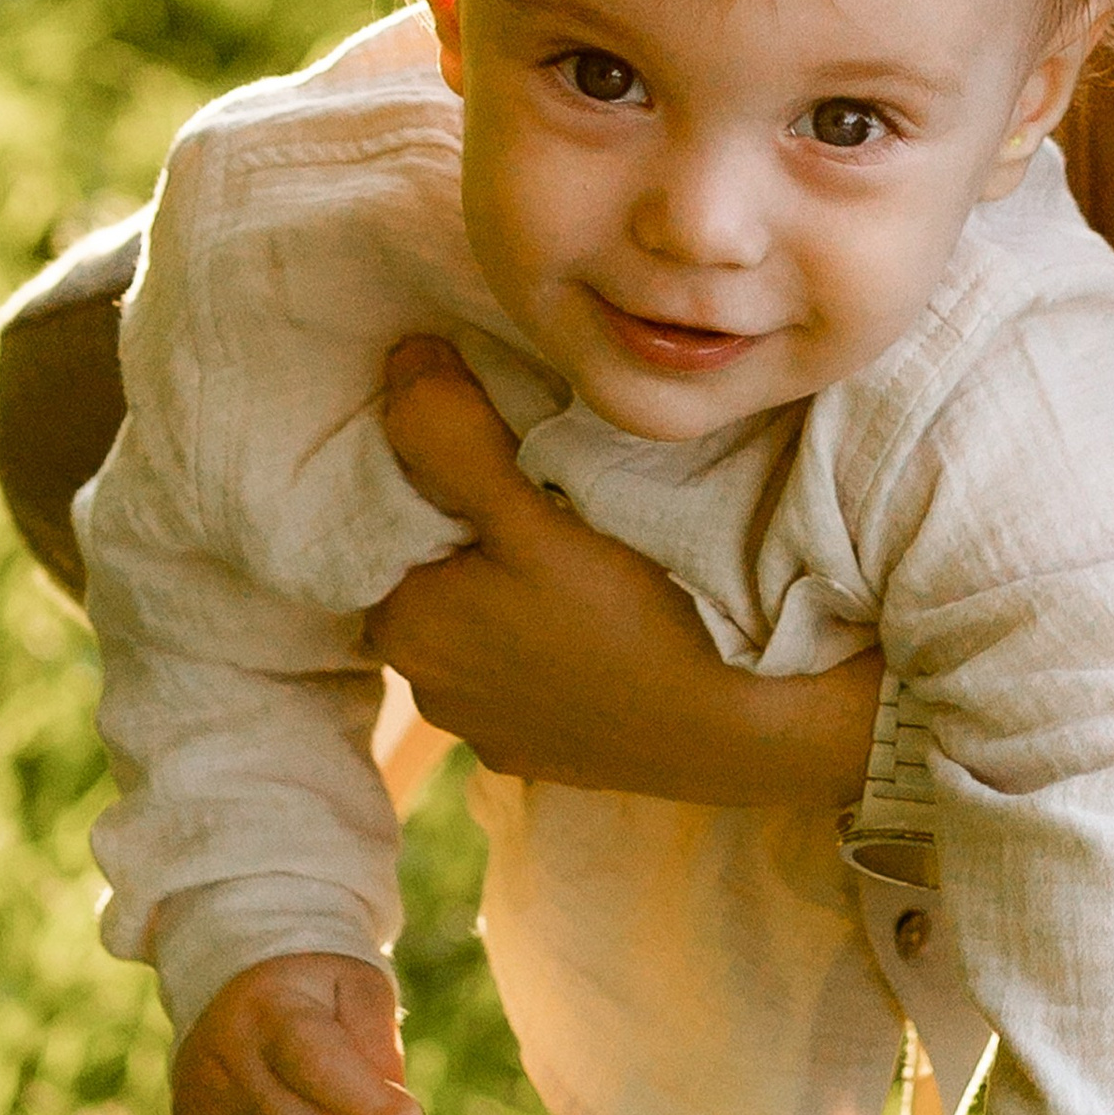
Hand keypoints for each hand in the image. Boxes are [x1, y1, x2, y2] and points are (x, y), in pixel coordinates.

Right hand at [170, 952, 422, 1114]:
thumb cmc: (315, 985)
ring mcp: (199, 1095)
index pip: (316, 1066)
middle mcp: (221, 1053)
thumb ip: (379, 1038)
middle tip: (353, 1089)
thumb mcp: (358, 983)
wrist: (238, 977)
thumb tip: (387, 1102)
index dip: (367, 1101)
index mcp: (267, 1006)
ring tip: (318, 1106)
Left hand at [368, 338, 877, 807]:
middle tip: (540, 499)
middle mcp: (424, 687)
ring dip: (501, 596)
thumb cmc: (626, 614)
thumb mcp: (531, 514)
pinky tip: (587, 626)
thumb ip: (454, 439)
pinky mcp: (530, 752)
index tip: (497, 456)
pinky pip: (516, 678)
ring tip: (569, 560)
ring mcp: (480, 728)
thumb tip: (401, 361)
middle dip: (469, 540)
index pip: (388, 526)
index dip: (437, 481)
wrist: (724, 727)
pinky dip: (537, 649)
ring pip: (473, 630)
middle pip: (430, 579)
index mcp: (403, 624)